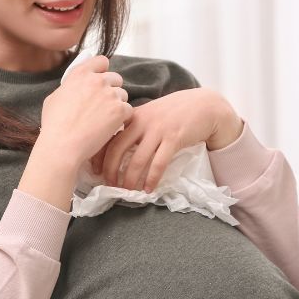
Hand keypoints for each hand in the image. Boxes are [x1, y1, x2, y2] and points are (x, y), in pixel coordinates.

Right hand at [37, 55, 131, 169]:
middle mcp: (97, 80)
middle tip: (103, 105)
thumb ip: (70, 87)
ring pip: (123, 95)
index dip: (103, 70)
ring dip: (117, 105)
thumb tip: (76, 85)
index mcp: (80, 74)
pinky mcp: (120, 109)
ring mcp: (110, 94)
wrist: (63, 145)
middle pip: (116, 78)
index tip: (101, 80)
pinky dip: (122, 119)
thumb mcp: (54, 97)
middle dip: (111, 89)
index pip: (101, 61)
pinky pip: (128, 110)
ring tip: (104, 120)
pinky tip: (110, 127)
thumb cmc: (54, 125)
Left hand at [94, 88, 243, 191]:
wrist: (203, 106)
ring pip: (137, 160)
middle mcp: (142, 122)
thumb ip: (133, 126)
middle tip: (109, 185)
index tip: (95, 171)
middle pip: (117, 150)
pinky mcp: (174, 139)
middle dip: (110, 171)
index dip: (99, 156)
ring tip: (128, 192)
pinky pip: (158, 163)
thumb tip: (115, 149)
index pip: (109, 137)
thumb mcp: (150, 113)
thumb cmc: (175, 112)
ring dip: (130, 179)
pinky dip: (152, 179)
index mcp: (133, 116)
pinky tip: (149, 188)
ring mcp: (158, 130)